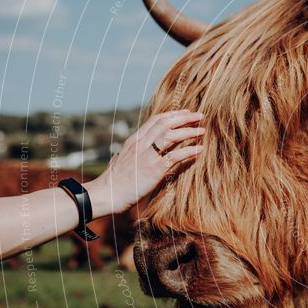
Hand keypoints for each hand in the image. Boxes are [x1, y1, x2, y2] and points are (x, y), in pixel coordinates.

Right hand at [84, 110, 204, 216]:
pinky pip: (174, 157)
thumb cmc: (114, 181)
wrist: (105, 195)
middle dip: (184, 118)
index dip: (173, 114)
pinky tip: (199, 150)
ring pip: (170, 136)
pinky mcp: (153, 170)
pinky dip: (189, 151)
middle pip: (165, 124)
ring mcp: (146, 157)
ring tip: (202, 131)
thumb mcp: (124, 160)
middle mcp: (140, 145)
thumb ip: (136, 152)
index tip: (186, 112)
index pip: (155, 120)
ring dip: (189, 131)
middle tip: (199, 116)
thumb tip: (147, 151)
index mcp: (134, 141)